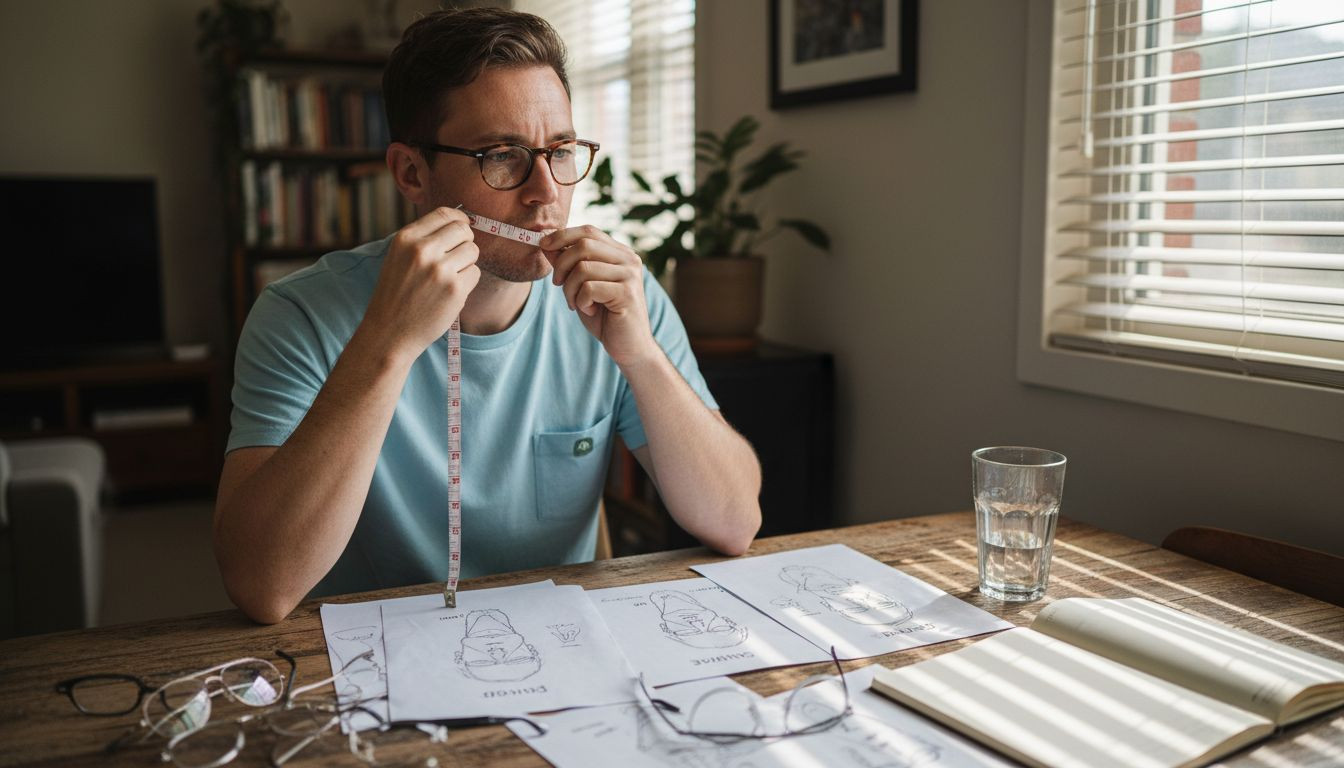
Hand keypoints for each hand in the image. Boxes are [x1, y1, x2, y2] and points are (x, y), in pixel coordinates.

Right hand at [362, 207, 479, 361]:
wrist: (389, 332)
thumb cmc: (397, 294)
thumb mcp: (399, 256)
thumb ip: (424, 238)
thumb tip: (460, 221)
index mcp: (406, 238)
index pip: (445, 213)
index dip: (459, 219)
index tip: (463, 226)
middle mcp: (423, 250)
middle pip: (464, 230)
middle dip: (465, 241)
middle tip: (456, 257)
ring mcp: (440, 270)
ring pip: (473, 250)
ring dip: (467, 262)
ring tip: (448, 278)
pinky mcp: (455, 289)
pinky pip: (475, 273)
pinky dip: (467, 282)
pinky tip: (449, 293)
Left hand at [541, 225, 656, 367]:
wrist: (629, 347)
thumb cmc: (605, 316)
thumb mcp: (581, 287)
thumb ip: (568, 265)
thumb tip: (546, 244)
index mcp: (620, 253)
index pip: (588, 231)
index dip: (562, 235)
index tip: (543, 245)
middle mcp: (629, 259)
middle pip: (583, 245)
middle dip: (561, 265)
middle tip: (557, 284)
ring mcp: (630, 275)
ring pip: (583, 268)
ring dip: (569, 289)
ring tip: (575, 303)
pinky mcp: (627, 293)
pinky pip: (589, 288)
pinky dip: (581, 301)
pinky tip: (589, 311)